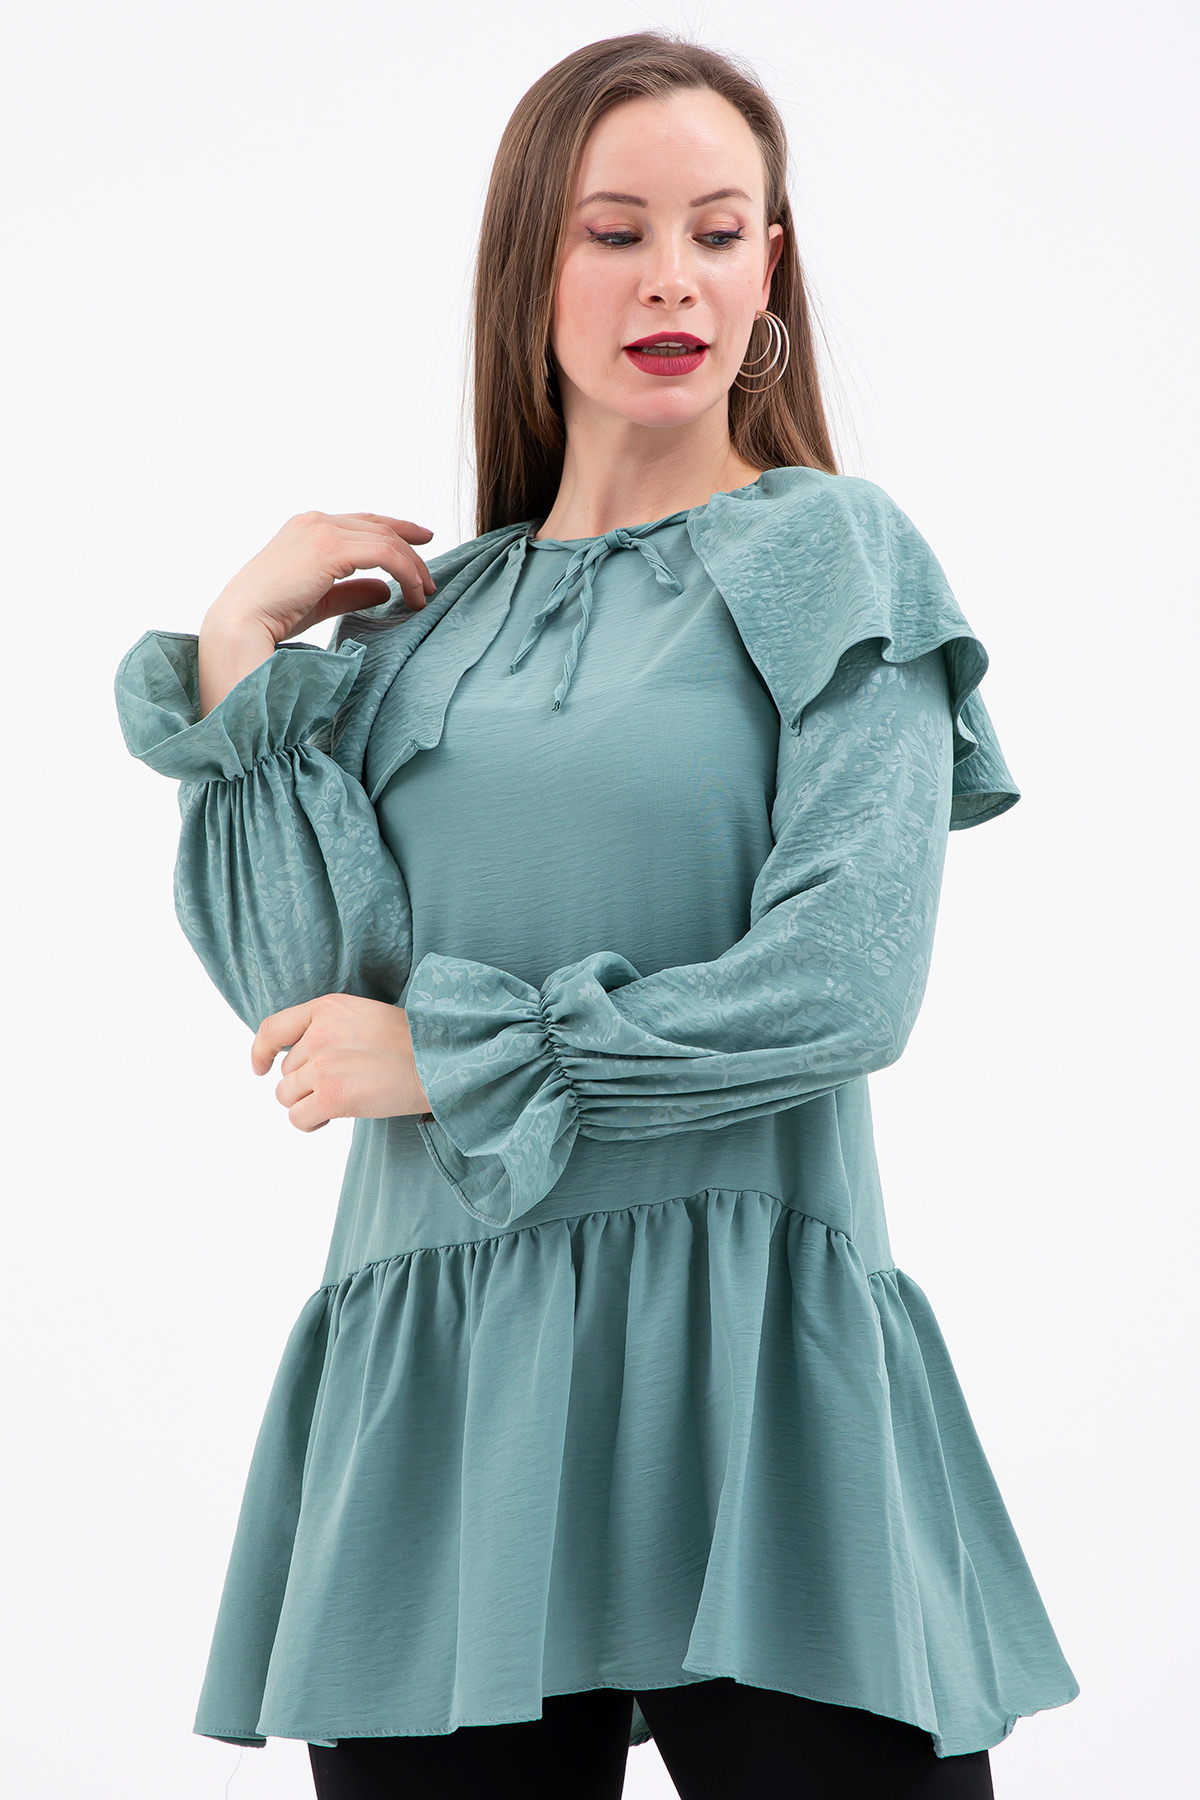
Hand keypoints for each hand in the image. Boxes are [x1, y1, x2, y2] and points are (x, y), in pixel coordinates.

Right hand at [208, 509, 437, 648]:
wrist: (241, 623)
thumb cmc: (272, 616)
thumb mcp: (321, 600)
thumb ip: (352, 590)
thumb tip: (385, 590)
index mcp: (307, 527)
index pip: (363, 522)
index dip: (397, 530)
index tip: (422, 543)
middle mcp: (315, 521)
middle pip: (379, 526)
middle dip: (411, 549)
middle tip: (430, 579)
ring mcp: (321, 530)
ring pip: (386, 539)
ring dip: (413, 567)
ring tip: (426, 593)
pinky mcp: (329, 549)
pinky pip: (384, 554)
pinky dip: (406, 572)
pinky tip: (414, 593)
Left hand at [250, 993, 430, 1131]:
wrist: (441, 1062)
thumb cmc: (412, 1043)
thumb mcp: (363, 1016)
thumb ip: (328, 1028)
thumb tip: (299, 1059)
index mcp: (326, 1008)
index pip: (273, 1029)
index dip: (260, 1052)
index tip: (260, 1067)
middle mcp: (319, 1033)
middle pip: (286, 1071)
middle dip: (306, 1083)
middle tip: (344, 1084)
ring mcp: (322, 1065)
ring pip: (287, 1095)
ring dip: (309, 1103)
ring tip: (343, 1099)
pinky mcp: (330, 1096)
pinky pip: (297, 1118)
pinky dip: (311, 1122)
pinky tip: (334, 1117)